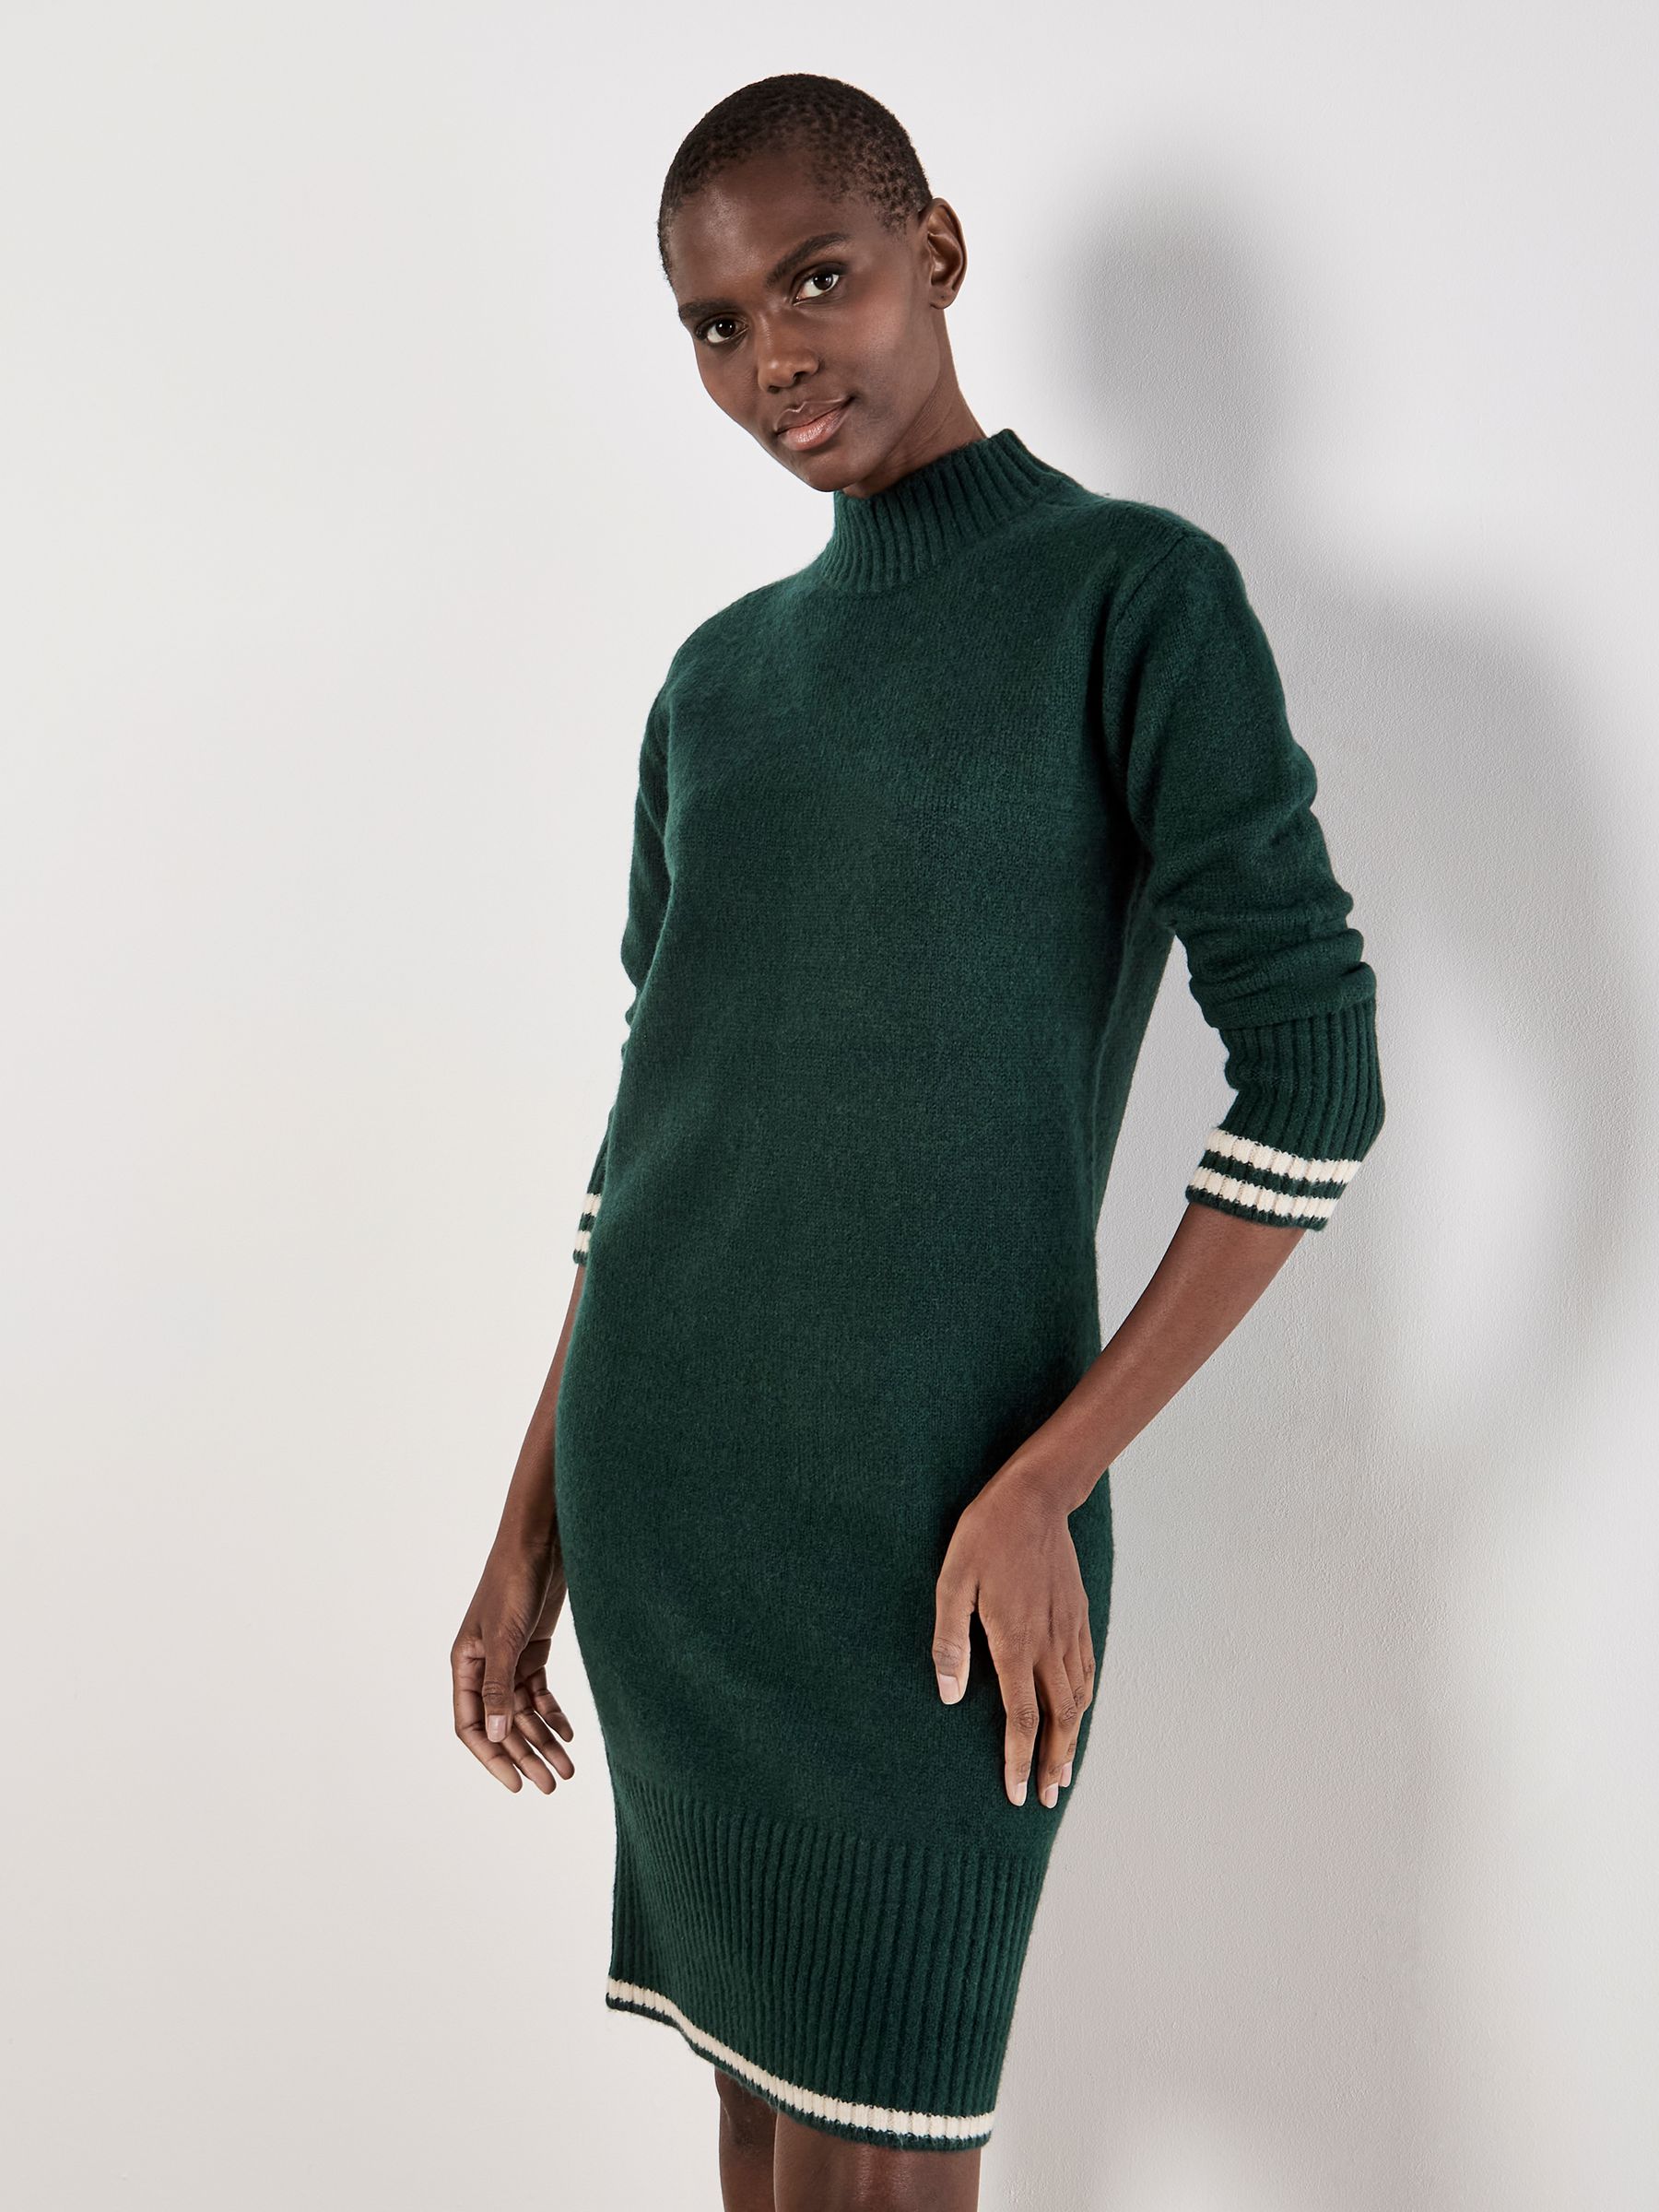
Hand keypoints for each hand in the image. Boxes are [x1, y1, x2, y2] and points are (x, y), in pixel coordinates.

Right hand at [451, 1537, 576, 1793]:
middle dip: (526, 1755)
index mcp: (465, 1665)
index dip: (492, 1757)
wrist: (539, 1542)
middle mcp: (484, 1666)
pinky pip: (540, 1692)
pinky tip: (569, 1734)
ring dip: (544, 1739)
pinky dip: (553, 1713)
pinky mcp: (532, 1649)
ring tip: (568, 1768)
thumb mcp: (504, 1638)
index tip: (517, 1784)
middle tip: (552, 1784)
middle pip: (503, 1724)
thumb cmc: (512, 1583)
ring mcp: (509, 1658)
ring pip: (525, 1712)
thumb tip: (498, 1736)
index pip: (471, 1725)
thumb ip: (499, 1687)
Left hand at [932, 1467, 1093, 1807]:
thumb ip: (951, 1643)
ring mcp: (1069, 1630)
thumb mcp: (952, 1583)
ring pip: (1079, 1699)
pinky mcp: (1079, 1614)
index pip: (1022, 1718)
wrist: (1035, 1498)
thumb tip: (948, 1698)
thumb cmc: (984, 1537)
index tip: (1019, 1794)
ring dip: (1073, 1739)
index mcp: (1015, 1643)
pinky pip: (1088, 1670)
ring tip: (1066, 1770)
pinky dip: (1085, 1701)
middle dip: (1055, 1763)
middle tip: (1051, 1798)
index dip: (1021, 1760)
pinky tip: (1079, 1712)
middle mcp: (1049, 1645)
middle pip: (1060, 1719)